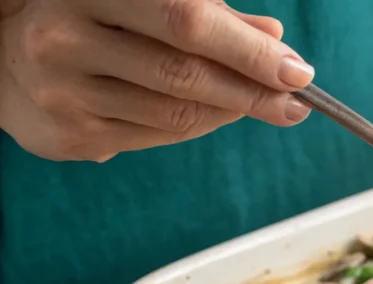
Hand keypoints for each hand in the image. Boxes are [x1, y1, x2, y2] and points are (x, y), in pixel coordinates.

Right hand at [0, 0, 313, 161]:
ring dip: (233, 110)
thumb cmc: (90, 19)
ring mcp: (63, 94)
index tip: (297, 70)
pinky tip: (217, 113)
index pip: (186, 19)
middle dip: (254, 91)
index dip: (248, 49)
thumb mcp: (138, 0)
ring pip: (176, 113)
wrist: (2, 58)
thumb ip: (206, 15)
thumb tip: (273, 38)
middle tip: (298, 102)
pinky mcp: (68, 136)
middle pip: (184, 74)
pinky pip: (158, 136)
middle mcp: (65, 40)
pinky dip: (199, 125)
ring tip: (266, 104)